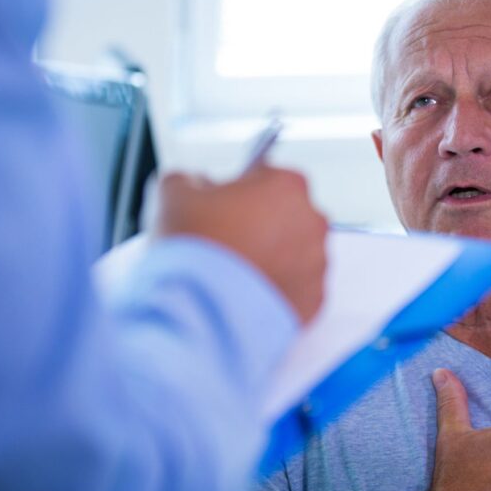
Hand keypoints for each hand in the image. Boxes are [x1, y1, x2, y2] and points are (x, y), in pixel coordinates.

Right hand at [153, 166, 328, 322]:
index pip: (267, 176)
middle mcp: (313, 221)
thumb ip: (190, 178)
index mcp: (287, 185)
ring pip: (294, 253)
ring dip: (270, 258)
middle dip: (259, 225)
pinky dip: (274, 289)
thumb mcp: (174, 194)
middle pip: (285, 215)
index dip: (240, 191)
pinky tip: (245, 295)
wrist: (200, 314)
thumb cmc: (193, 250)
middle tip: (224, 243)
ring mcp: (317, 263)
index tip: (222, 207)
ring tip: (231, 274)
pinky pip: (296, 288)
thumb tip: (195, 183)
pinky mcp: (314, 300)